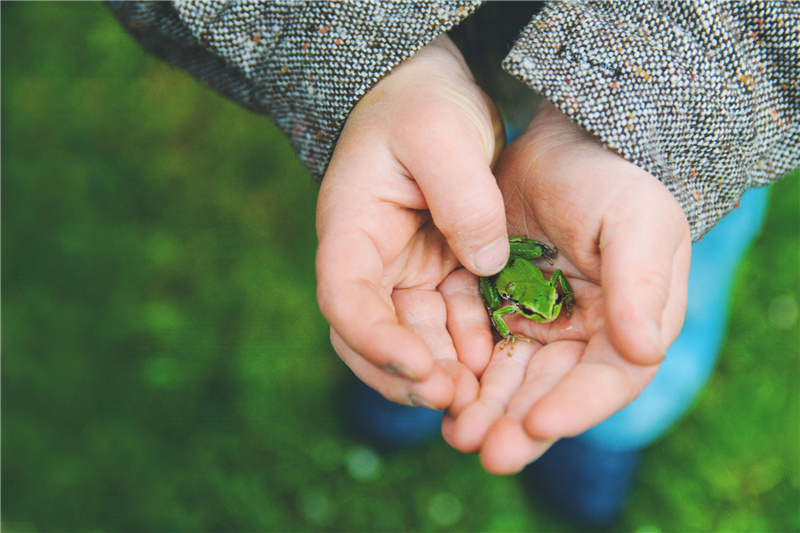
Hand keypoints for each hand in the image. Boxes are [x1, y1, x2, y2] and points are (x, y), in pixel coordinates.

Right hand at [316, 36, 506, 411]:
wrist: (428, 93)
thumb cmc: (423, 103)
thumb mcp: (441, 134)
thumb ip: (462, 196)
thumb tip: (487, 262)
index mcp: (351, 228)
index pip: (345, 298)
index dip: (373, 339)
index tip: (415, 366)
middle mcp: (369, 261)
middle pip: (372, 335)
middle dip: (406, 372)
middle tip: (449, 398)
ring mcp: (402, 271)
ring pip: (410, 338)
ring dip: (436, 370)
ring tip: (473, 397)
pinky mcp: (436, 272)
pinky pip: (446, 322)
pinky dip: (463, 346)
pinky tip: (489, 363)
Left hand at [441, 101, 691, 472]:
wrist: (563, 139)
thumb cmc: (612, 177)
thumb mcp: (636, 221)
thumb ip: (641, 284)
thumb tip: (646, 350)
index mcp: (628, 321)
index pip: (607, 379)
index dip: (575, 406)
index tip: (538, 424)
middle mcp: (584, 332)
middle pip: (551, 390)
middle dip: (519, 422)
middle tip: (487, 452)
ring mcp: (538, 320)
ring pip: (510, 377)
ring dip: (486, 409)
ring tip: (457, 435)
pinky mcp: (498, 303)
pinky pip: (477, 346)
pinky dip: (462, 372)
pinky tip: (441, 396)